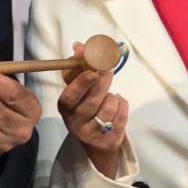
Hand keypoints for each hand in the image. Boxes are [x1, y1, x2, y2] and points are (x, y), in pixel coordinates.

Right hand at [58, 41, 128, 177]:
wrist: (95, 142)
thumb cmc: (85, 108)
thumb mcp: (78, 90)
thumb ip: (79, 66)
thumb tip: (80, 45)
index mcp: (66, 109)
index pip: (71, 97)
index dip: (81, 84)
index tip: (92, 71)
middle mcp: (76, 124)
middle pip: (92, 101)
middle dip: (103, 82)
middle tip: (108, 70)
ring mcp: (93, 133)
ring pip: (109, 106)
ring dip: (112, 96)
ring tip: (108, 96)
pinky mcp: (109, 139)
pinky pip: (121, 114)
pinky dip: (122, 104)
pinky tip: (116, 105)